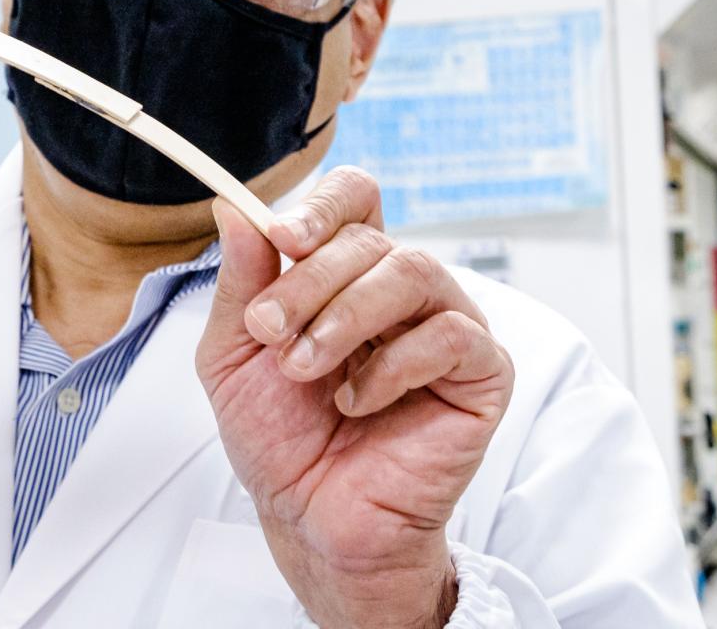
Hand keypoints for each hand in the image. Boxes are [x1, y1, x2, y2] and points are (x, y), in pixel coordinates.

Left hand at [195, 167, 513, 628]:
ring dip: (345, 315)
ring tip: (304, 366)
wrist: (308, 517)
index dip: (322, 206)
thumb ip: (240, 280)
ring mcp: (448, 327)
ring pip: (414, 271)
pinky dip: (392, 365)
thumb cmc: (277, 435)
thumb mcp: (234, 351)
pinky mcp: (483, 375)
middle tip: (270, 332)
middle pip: (370, 239)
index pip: (356, 198)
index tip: (281, 239)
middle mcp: (401, 290)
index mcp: (346, 272)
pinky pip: (452, 336)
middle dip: (307, 283)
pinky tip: (356, 400)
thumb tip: (233, 207)